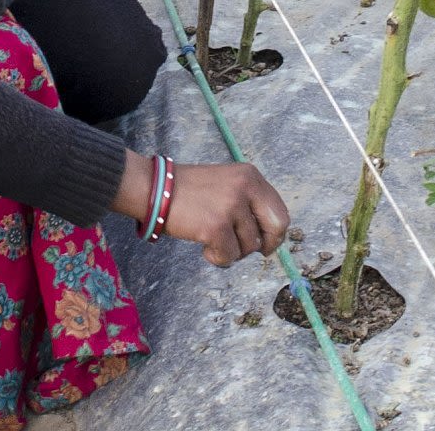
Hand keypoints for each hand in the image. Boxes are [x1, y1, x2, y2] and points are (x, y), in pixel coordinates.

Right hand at [114, 154, 292, 267]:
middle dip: (266, 245)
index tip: (265, 241)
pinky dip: (217, 258)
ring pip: (249, 247)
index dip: (275, 232)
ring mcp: (231, 207)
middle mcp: (245, 188)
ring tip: (212, 238)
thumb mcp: (226, 184)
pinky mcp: (216, 227)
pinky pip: (229, 256)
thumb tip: (269, 235)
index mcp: (250, 176)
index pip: (280, 211)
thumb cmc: (188, 190)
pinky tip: (204, 248)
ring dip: (232, 250)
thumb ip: (248, 202)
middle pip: (276, 229)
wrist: (154, 189)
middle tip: (251, 251)